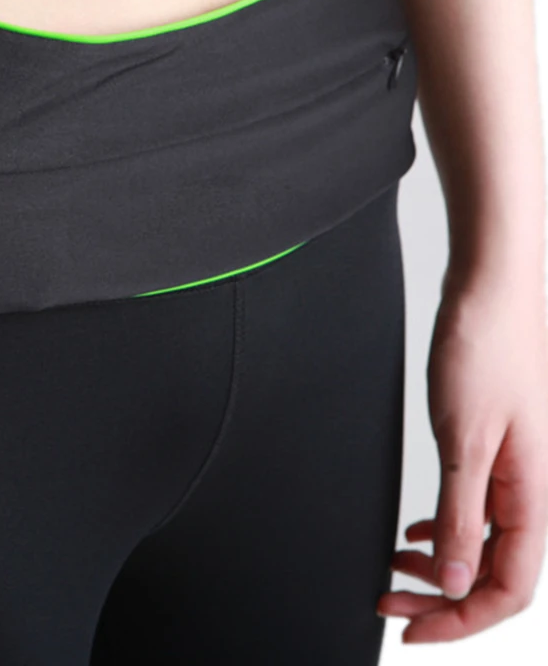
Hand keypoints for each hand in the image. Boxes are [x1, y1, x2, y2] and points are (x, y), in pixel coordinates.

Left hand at [377, 265, 547, 641]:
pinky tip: (414, 531)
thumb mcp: (464, 439)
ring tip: (393, 567)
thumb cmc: (486, 351)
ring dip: (437, 565)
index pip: (508, 589)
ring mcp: (510, 470)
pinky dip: (441, 529)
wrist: (490, 292)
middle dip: (440, 598)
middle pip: (492, 574)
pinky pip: (473, 510)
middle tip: (388, 601)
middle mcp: (527, 490)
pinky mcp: (491, 448)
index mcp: (531, 496)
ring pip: (479, 543)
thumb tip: (453, 581)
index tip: (412, 628)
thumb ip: (459, 513)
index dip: (462, 620)